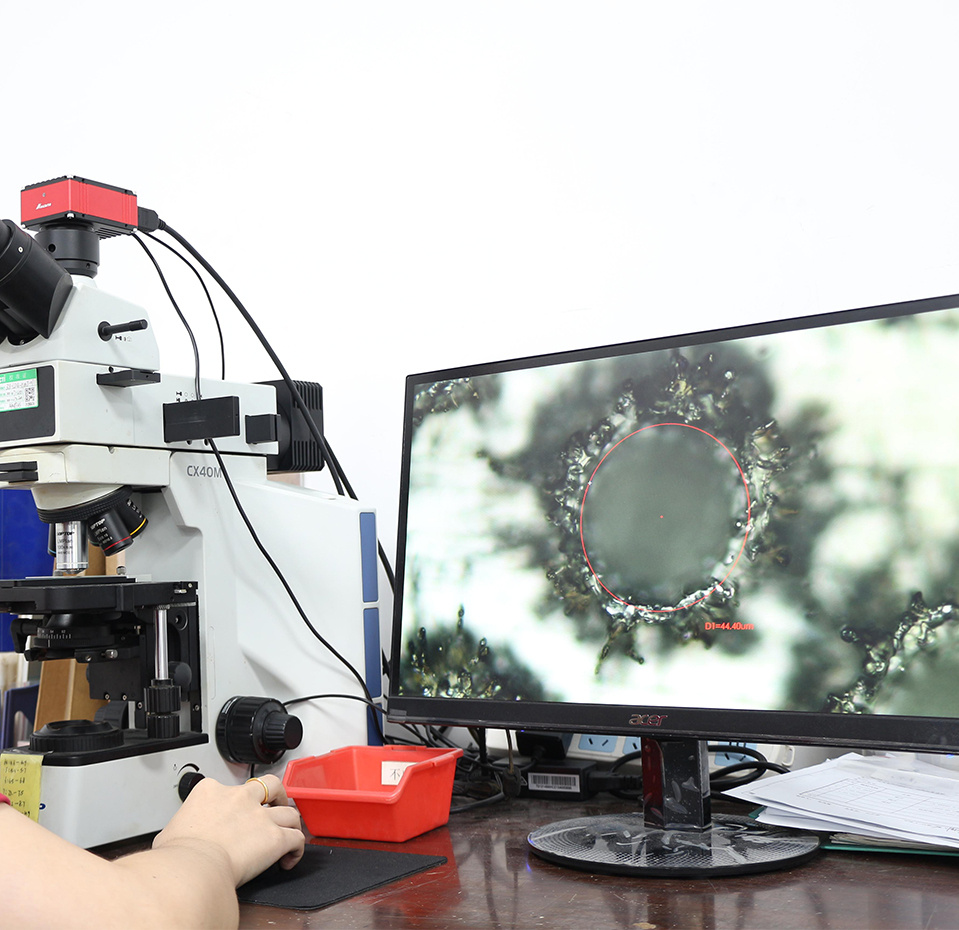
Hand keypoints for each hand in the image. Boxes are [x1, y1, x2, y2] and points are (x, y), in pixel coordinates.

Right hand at [152, 774, 304, 886]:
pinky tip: (288, 859)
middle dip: (277, 795)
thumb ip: (180, 827)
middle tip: (276, 806)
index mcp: (211, 791)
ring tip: (288, 833)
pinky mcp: (275, 837)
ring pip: (289, 812)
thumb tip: (176, 838)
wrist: (192, 867)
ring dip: (291, 823)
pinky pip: (297, 838)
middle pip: (270, 785)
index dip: (236, 801)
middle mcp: (240, 798)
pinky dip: (297, 849)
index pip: (229, 788)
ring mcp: (260, 816)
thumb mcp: (170, 831)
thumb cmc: (178, 854)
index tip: (234, 813)